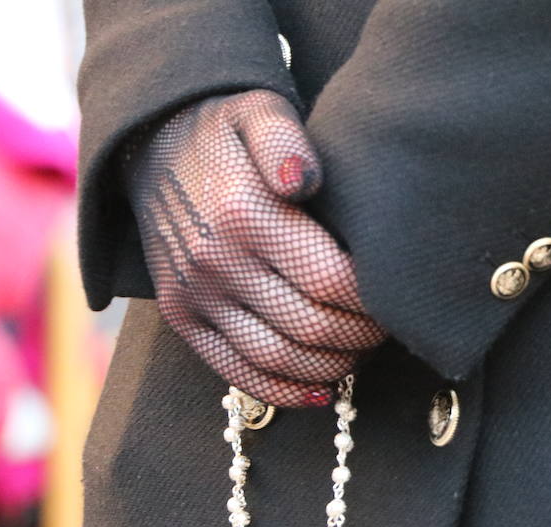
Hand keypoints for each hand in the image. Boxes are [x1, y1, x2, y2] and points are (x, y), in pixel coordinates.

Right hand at [122, 89, 384, 406]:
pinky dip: (285, 391)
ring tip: (361, 351)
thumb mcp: (259, 112)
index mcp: (243, 214)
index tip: (398, 293)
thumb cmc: (227, 132)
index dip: (374, 300)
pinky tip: (322, 388)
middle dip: (363, 335)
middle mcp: (214, 261)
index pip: (330, 279)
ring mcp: (193, 296)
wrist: (152, 145)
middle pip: (311, 325)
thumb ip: (287, 141)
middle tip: (389, 326)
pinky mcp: (181, 318)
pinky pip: (237, 372)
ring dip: (333, 366)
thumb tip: (303, 181)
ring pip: (278, 359)